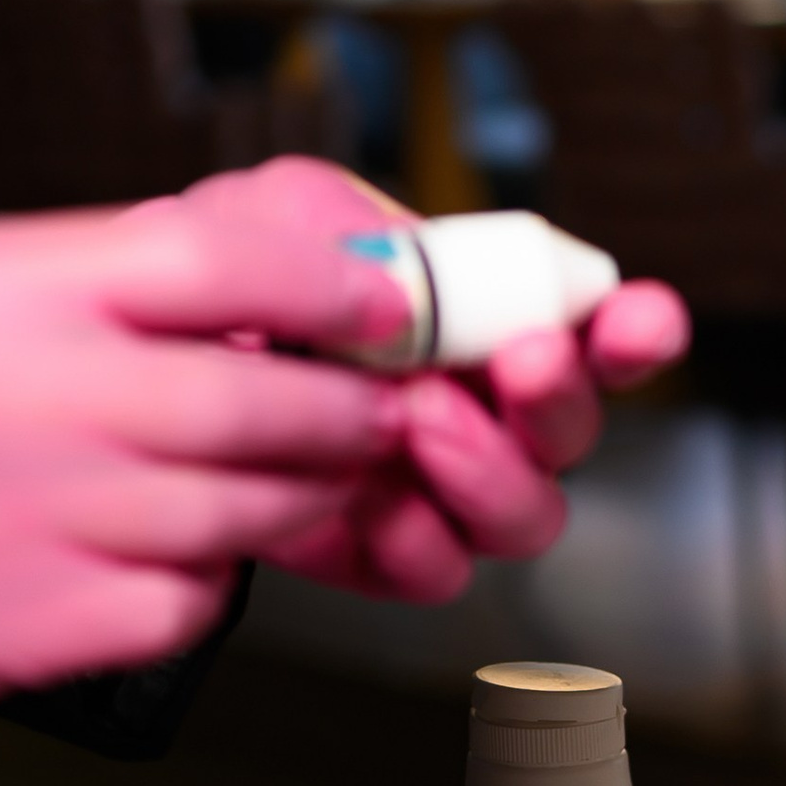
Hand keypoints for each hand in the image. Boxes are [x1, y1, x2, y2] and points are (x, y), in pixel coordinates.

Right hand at [0, 193, 405, 698]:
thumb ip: (90, 279)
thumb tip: (259, 264)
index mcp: (16, 288)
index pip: (222, 261)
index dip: (332, 281)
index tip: (384, 299)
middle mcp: (40, 398)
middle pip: (260, 401)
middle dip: (348, 411)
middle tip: (380, 409)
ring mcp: (46, 514)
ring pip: (245, 510)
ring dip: (302, 498)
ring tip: (308, 479)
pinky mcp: (41, 619)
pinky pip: (188, 602)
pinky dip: (211, 584)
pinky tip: (187, 555)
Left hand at [163, 160, 688, 605]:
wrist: (144, 374)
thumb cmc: (226, 289)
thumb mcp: (276, 214)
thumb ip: (352, 221)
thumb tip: (411, 260)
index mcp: (486, 325)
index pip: (595, 333)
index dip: (636, 331)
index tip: (642, 317)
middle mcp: (486, 416)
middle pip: (574, 435)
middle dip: (560, 399)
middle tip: (521, 361)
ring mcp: (442, 493)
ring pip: (526, 516)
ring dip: (489, 470)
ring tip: (420, 420)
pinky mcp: (386, 556)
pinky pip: (437, 571)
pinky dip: (410, 536)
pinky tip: (365, 494)